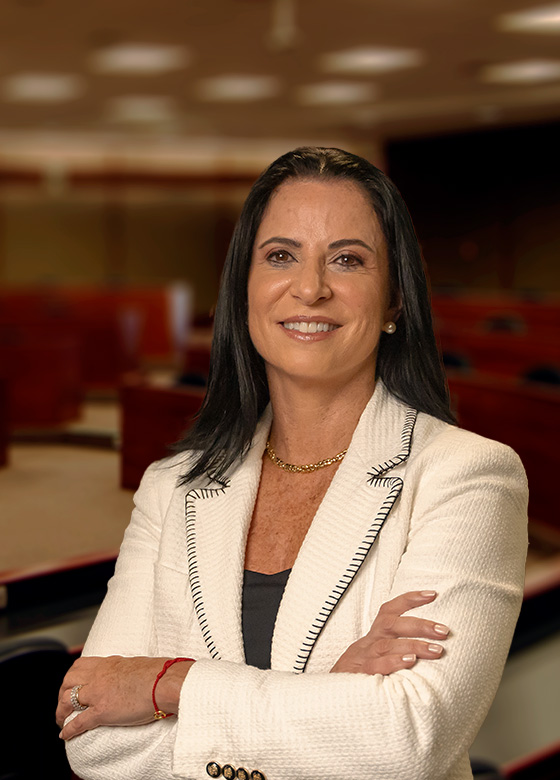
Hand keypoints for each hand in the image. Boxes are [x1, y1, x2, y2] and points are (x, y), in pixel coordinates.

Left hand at [56, 655, 193, 740]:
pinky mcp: (102, 711)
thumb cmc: (158, 673)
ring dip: (60, 711)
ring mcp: (98, 693)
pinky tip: (64, 735)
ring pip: (67, 700)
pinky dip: (68, 729)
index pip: (81, 665)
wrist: (164, 682)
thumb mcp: (135, 665)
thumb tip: (129, 677)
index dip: (72, 677)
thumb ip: (125, 671)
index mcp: (108, 663)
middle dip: (61, 693)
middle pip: (68, 680)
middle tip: (63, 704)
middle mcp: (99, 676)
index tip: (72, 685)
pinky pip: (78, 722)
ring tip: (61, 720)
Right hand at [330, 590, 448, 674]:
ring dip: (414, 645)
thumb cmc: (360, 674)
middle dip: (420, 625)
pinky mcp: (359, 674)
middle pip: (393, 624)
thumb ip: (396, 649)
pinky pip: (377, 666)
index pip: (390, 610)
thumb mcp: (375, 656)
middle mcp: (369, 642)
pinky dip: (394, 662)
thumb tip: (429, 646)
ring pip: (388, 645)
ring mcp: (363, 657)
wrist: (328, 695)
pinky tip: (411, 662)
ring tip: (437, 650)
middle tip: (444, 631)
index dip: (409, 599)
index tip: (432, 594)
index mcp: (374, 636)